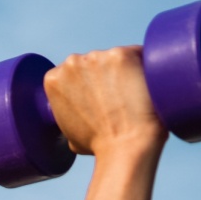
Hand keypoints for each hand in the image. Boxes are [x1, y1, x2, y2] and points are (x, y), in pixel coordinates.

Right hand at [44, 46, 167, 159]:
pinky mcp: (123, 54)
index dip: (89, 85)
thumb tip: (81, 111)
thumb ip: (69, 110)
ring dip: (124, 71)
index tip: (101, 98)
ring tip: (134, 95)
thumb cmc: (98, 144)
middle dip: (106, 75)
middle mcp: (71, 63)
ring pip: (116, 58)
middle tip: (119, 97)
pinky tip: (146, 86)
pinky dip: (144, 67)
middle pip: (93, 62)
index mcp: (54, 79)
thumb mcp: (68, 128)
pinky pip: (138, 54)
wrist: (124, 145)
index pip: (74, 73)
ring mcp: (97, 57)